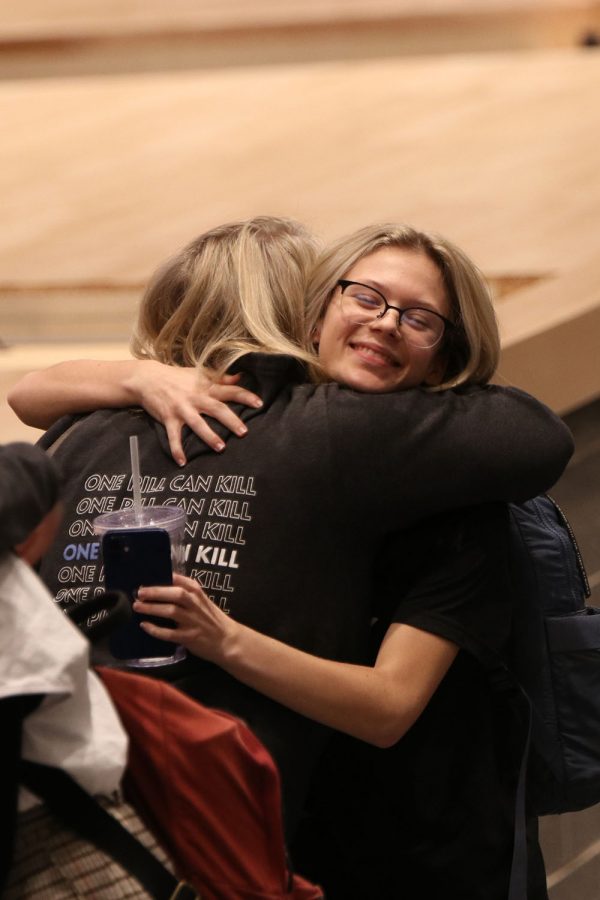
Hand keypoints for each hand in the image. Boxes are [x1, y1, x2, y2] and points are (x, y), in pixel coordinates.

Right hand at [124, 362, 261, 464]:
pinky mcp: (168, 419)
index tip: (260, 404)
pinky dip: (177, 450)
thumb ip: (221, 377)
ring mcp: (182, 409)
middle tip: (244, 432)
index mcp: (206, 387)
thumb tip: (241, 377)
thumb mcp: (199, 374)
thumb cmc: (177, 377)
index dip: (245, 396)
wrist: (148, 378)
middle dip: (231, 421)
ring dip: (209, 436)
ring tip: (221, 448)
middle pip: (217, 409)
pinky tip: (182, 462)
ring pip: (198, 424)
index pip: (230, 391)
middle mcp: (195, 398)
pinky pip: (173, 437)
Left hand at [134, 573, 235, 662]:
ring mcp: (192, 621)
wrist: (228, 640)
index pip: (180, 580)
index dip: (163, 577)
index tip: (148, 575)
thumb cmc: (212, 619)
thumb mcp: (202, 601)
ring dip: (152, 608)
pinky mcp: (189, 637)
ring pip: (171, 611)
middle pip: (174, 594)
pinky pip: (169, 633)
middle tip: (139, 592)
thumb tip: (161, 586)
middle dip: (155, 592)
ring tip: (137, 606)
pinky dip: (155, 629)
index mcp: (198, 593)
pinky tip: (145, 625)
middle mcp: (195, 605)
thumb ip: (186, 593)